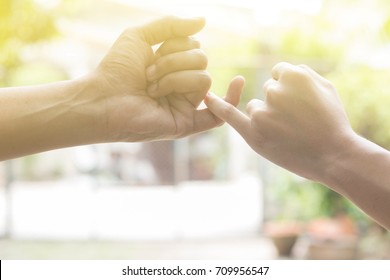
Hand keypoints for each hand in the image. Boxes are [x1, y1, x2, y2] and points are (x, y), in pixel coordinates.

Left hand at [89, 16, 241, 141]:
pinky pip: (217, 114)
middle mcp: (182, 85)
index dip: (174, 45)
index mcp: (174, 66)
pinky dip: (231, 99)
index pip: (194, 46)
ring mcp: (185, 104)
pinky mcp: (186, 123)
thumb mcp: (141, 36)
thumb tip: (203, 21)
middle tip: (148, 73)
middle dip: (172, 61)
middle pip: (201, 60)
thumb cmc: (116, 68)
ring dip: (175, 77)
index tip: (151, 55)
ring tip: (152, 88)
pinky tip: (238, 82)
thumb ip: (171, 25)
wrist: (102, 98)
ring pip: (203, 78)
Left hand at [205, 62, 355, 181]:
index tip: (298, 103)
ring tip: (287, 133)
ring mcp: (262, 112)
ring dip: (266, 116)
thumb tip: (283, 70)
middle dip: (278, 103)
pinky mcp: (253, 133)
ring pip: (255, 107)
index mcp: (293, 75)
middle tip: (297, 121)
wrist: (333, 156)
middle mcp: (274, 91)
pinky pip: (229, 114)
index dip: (288, 89)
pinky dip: (217, 105)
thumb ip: (303, 73)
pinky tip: (207, 98)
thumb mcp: (326, 88)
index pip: (278, 73)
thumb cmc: (332, 121)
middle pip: (267, 91)